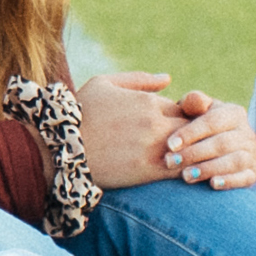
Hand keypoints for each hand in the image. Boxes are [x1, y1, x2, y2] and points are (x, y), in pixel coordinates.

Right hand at [72, 69, 199, 190]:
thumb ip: (139, 79)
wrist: (60, 148)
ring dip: (194, 154)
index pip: (186, 107)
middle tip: (191, 147)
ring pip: (193, 148)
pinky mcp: (149, 170)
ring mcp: (154, 146)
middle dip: (195, 137)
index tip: (180, 127)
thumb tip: (168, 79)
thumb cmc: (79, 113)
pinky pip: (182, 169)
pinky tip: (186, 176)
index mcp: (148, 100)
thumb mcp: (104, 84)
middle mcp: (155, 121)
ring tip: (192, 162)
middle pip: (194, 128)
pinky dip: (188, 171)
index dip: (186, 118)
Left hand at [163, 95, 255, 189]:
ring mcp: (252, 154)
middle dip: (194, 153)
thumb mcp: (195, 112)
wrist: (214, 150)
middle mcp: (247, 133)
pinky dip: (230, 181)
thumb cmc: (198, 127)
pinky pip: (245, 178)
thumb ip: (193, 103)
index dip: (190, 133)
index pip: (212, 122)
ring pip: (234, 161)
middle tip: (171, 162)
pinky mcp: (253, 174)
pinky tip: (212, 184)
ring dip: (208, 168)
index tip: (170, 144)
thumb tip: (195, 100)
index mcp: (234, 113)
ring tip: (186, 176)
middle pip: (221, 143)